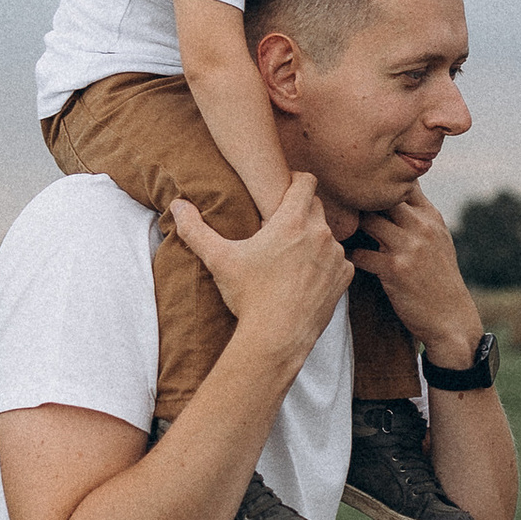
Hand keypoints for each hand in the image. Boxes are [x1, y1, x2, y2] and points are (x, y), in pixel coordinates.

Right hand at [170, 171, 351, 367]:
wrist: (277, 338)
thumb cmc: (248, 297)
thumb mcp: (218, 260)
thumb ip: (196, 229)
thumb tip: (177, 205)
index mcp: (293, 221)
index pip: (306, 181)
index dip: (294, 181)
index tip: (281, 191)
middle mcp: (320, 234)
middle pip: (316, 206)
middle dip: (300, 211)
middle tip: (281, 226)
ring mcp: (335, 256)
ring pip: (327, 235)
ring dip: (313, 239)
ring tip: (292, 255)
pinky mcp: (343, 278)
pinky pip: (338, 261)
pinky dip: (325, 264)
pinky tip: (306, 276)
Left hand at [349, 183, 481, 365]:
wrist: (451, 318)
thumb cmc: (439, 279)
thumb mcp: (439, 241)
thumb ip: (419, 218)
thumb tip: (396, 196)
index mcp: (431, 217)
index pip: (403, 184)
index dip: (379, 184)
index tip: (359, 188)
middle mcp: (422, 227)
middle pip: (382, 196)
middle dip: (359, 198)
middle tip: (337, 205)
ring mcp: (410, 247)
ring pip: (368, 220)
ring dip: (349, 225)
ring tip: (333, 230)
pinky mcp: (395, 270)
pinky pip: (361, 254)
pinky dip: (348, 255)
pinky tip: (340, 258)